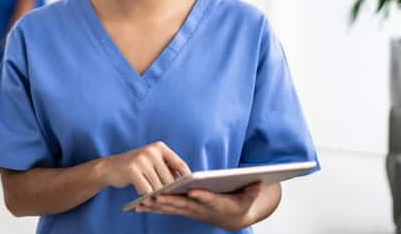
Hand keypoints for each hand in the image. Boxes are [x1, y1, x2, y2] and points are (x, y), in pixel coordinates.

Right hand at [99, 142, 190, 195]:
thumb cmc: (136, 167)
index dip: (186, 179)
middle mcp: (152, 151)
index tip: (189, 190)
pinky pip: (146, 190)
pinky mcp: (133, 170)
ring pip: (158, 187)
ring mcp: (142, 160)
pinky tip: (142, 194)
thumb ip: (168, 169)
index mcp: (160, 147)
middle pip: (169, 179)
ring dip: (156, 195)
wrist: (110, 167)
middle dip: (167, 191)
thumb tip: (187, 184)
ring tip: (151, 194)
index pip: (180, 165)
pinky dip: (146, 196)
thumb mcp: (153, 162)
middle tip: (164, 197)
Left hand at [136, 182, 264, 230]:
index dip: (203, 196)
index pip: (210, 200)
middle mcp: (202, 210)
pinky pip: (167, 209)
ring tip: (142, 202)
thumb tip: (260, 182)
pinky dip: (154, 207)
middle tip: (157, 197)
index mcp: (218, 204)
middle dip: (171, 201)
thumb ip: (253, 190)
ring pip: (172, 209)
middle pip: (185, 205)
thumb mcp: (250, 196)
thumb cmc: (240, 202)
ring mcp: (191, 211)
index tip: (194, 191)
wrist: (233, 217)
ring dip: (157, 206)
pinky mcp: (184, 210)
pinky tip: (140, 204)